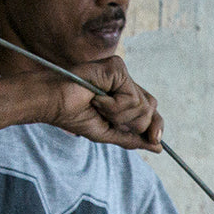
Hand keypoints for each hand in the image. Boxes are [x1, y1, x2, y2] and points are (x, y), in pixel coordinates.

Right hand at [43, 57, 162, 151]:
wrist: (54, 105)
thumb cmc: (75, 115)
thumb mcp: (108, 133)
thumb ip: (133, 139)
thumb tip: (158, 147)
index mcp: (125, 95)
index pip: (152, 110)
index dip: (156, 126)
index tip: (155, 139)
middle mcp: (126, 82)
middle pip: (150, 109)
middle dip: (130, 123)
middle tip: (105, 116)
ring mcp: (122, 73)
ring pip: (142, 106)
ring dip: (117, 115)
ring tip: (97, 105)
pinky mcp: (117, 67)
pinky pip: (131, 98)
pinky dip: (113, 106)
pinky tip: (96, 98)